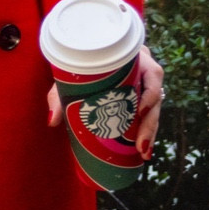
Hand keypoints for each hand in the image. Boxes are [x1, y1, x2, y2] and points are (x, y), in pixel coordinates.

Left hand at [47, 46, 164, 160]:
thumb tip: (52, 120)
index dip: (151, 92)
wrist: (81, 56)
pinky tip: (144, 150)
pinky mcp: (142, 97)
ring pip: (155, 108)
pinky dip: (147, 131)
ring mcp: (144, 83)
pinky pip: (149, 114)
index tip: (141, 110)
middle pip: (156, 95)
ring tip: (144, 152)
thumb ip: (58, 94)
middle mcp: (143, 69)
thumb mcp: (70, 75)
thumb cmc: (79, 62)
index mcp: (132, 57)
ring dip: (150, 130)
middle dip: (150, 123)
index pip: (152, 72)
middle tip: (141, 145)